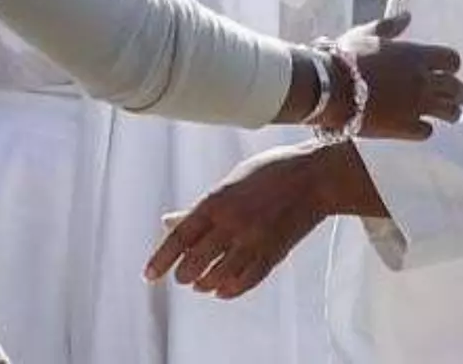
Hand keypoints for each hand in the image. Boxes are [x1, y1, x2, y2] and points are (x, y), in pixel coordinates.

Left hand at [144, 141, 386, 299]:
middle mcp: (232, 223)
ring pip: (218, 276)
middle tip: (180, 276)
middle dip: (183, 274)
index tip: (149, 275)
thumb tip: (168, 222)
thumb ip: (200, 208)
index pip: (180, 237)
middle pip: (195, 261)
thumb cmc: (269, 173)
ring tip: (200, 283)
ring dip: (205, 283)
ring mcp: (253, 241)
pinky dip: (230, 289)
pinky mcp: (273, 254)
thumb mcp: (229, 183)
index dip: (161, 259)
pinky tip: (222, 290)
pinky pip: (245, 281)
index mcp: (216, 202)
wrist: (314, 178)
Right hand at [325, 11, 462, 139]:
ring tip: (453, 116)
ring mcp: (416, 106)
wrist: (329, 88)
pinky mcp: (404, 128)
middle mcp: (423, 81)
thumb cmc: (345, 56)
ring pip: (448, 112)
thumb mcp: (366, 34)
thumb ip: (390, 26)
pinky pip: (426, 131)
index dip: (452, 65)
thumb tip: (407, 16)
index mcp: (416, 55)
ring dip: (452, 113)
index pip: (451, 60)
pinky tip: (423, 127)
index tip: (451, 69)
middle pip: (456, 89)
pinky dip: (426, 128)